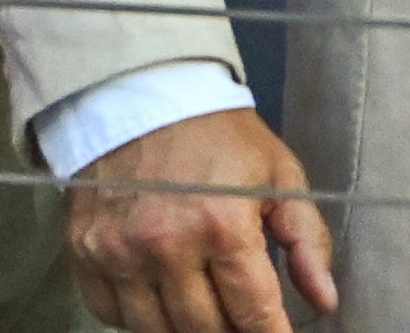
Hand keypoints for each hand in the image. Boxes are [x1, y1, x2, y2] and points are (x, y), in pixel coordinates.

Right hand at [70, 109, 337, 331]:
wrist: (143, 100)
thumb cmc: (220, 137)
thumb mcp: (279, 175)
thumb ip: (305, 240)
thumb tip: (324, 300)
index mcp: (222, 224)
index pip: (252, 309)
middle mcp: (166, 246)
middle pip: (203, 329)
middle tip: (245, 323)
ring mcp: (119, 255)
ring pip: (156, 331)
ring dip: (187, 330)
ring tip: (210, 315)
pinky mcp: (85, 256)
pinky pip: (113, 315)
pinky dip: (140, 318)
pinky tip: (164, 300)